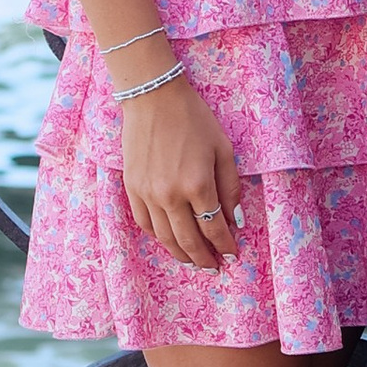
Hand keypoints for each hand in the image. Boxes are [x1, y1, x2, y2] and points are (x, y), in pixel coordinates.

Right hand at [118, 78, 244, 271]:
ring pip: (165, 238)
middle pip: (189, 240)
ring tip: (193, 262)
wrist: (153, 98)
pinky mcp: (132, 188)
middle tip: (214, 268)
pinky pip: (145, 223)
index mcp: (197, 184)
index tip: (232, 255)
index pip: (214, 228)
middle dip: (204, 258)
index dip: (225, 245)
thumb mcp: (223, 149)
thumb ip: (230, 187)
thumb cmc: (194, 119)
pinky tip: (169, 241)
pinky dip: (158, 237)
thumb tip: (234, 219)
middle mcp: (170, 195)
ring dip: (181, 254)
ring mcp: (147, 194)